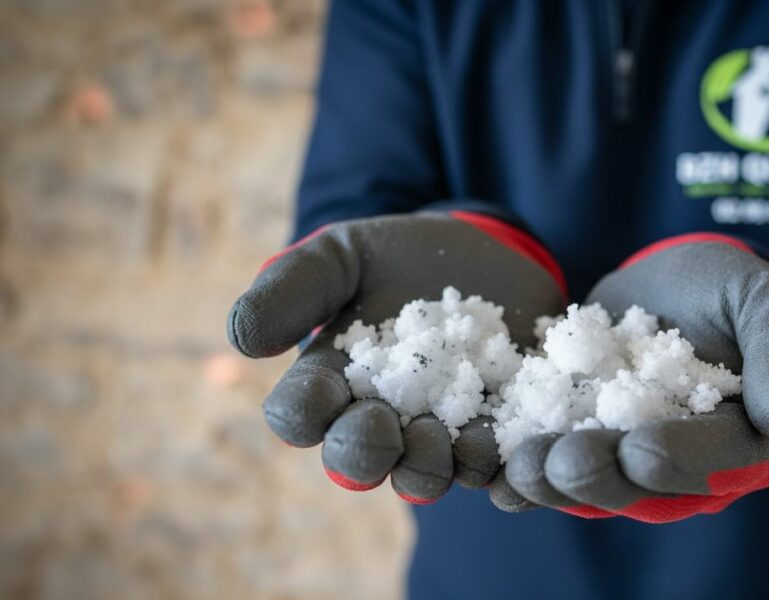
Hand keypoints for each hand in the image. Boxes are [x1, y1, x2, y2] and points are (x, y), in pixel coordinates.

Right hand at [227, 211, 565, 503]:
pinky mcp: (498, 433)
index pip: (298, 415)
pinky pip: (495, 471)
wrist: (484, 253)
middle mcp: (379, 421)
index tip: (322, 392)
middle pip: (357, 461)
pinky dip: (499, 467)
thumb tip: (243, 341)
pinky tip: (509, 446)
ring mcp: (440, 434)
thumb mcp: (343, 254)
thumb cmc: (399, 256)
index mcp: (329, 383)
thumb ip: (292, 285)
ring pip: (425, 476)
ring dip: (428, 465)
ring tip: (446, 435)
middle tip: (383, 422)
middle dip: (364, 451)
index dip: (302, 414)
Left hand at [501, 233, 768, 522]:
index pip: (710, 457)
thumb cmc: (729, 289)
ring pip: (587, 480)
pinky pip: (546, 456)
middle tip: (562, 463)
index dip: (677, 457)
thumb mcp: (765, 300)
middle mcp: (677, 459)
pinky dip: (516, 463)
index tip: (641, 449)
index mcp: (735, 439)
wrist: (671, 284)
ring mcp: (620, 451)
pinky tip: (483, 461)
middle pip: (639, 483)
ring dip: (550, 480)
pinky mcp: (575, 435)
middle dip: (598, 476)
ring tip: (519, 467)